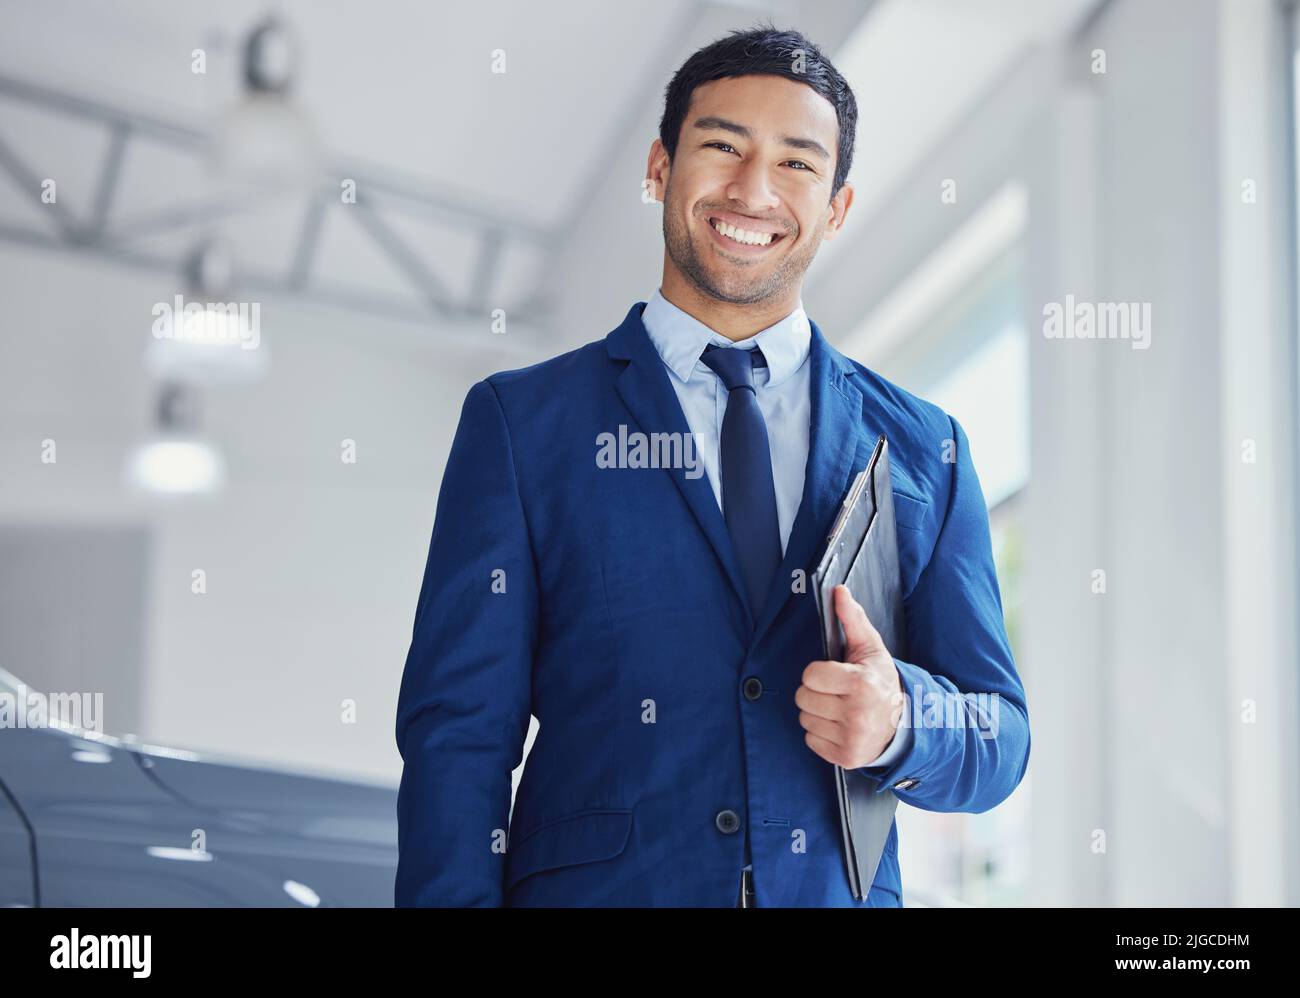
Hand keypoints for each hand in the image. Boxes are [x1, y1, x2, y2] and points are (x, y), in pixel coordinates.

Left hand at [796, 584, 904, 767]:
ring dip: (817, 713)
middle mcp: (857, 714)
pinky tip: (839, 726)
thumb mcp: (871, 649)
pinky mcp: (845, 757)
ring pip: (805, 719)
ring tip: (838, 709)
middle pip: (803, 698)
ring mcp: (851, 738)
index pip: (810, 675)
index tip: (834, 674)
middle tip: (835, 692)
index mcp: (862, 684)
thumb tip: (839, 592)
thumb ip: (852, 619)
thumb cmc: (881, 682)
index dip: (818, 673)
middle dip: (815, 692)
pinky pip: (810, 740)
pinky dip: (821, 734)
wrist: (903, 724)